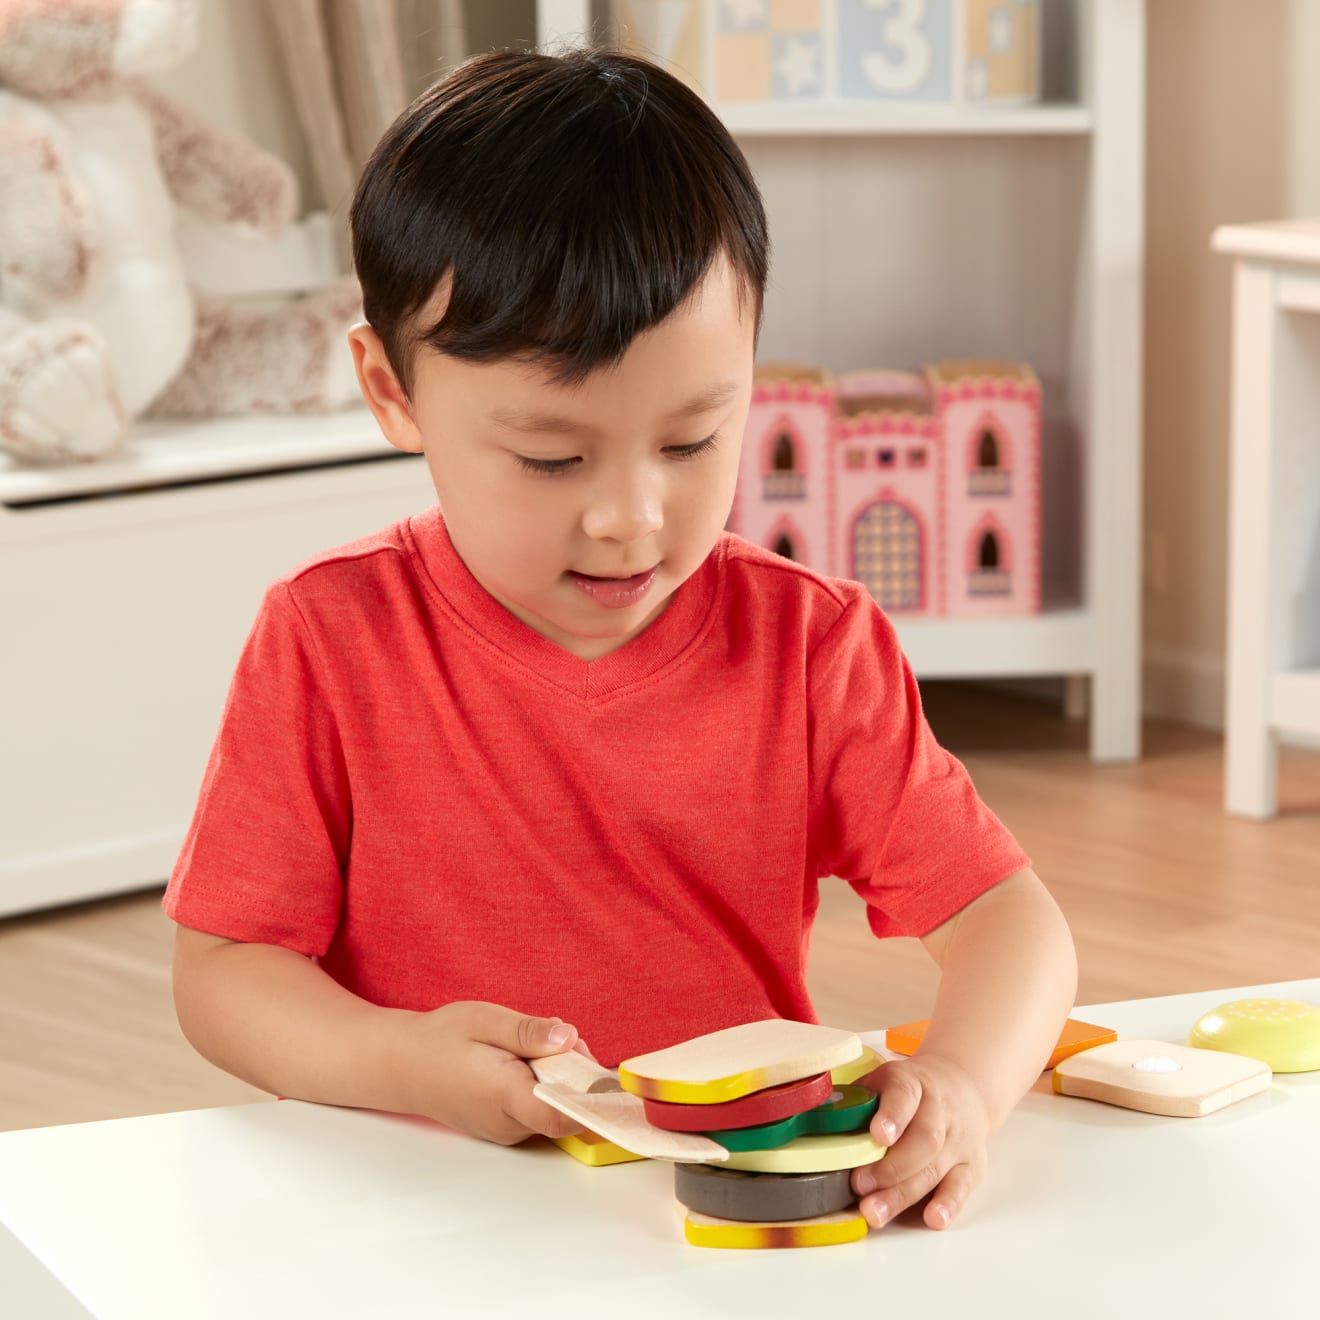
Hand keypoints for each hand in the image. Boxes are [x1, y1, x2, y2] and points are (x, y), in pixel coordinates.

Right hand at [390, 1001, 589, 1145]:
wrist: (402, 1065)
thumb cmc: (440, 1039)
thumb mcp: (484, 1020)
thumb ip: (528, 1031)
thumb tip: (569, 1038)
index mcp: (503, 1095)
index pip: (562, 1114)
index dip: (594, 1098)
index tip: (611, 1077)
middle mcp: (507, 1123)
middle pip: (565, 1107)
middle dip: (577, 1073)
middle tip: (562, 1038)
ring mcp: (505, 1131)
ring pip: (554, 1109)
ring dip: (560, 1078)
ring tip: (537, 1045)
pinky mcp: (504, 1128)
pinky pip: (539, 1110)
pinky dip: (545, 1085)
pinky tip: (527, 1060)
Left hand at [850, 1054, 991, 1230]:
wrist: (961, 1086)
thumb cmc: (909, 1091)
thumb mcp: (883, 1081)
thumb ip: (855, 1100)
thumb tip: (809, 1119)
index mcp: (912, 1082)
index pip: (904, 1094)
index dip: (892, 1115)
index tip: (878, 1136)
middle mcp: (939, 1109)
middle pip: (922, 1140)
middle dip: (889, 1167)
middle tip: (860, 1185)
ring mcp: (958, 1138)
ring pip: (935, 1167)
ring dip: (903, 1193)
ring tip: (875, 1212)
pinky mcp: (972, 1163)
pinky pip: (962, 1185)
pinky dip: (948, 1204)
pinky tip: (932, 1218)